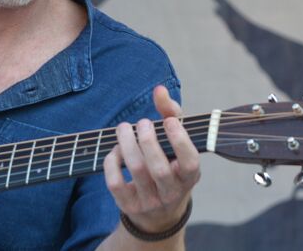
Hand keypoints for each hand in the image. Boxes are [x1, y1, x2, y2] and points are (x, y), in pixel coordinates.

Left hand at [103, 86, 200, 234]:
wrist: (158, 213)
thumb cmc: (170, 164)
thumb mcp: (176, 142)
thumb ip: (171, 113)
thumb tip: (159, 89)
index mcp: (189, 177)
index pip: (189, 162)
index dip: (180, 141)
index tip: (169, 122)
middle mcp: (172, 192)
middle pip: (159, 169)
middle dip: (148, 141)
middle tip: (143, 122)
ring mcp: (150, 201)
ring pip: (136, 171)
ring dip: (127, 144)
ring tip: (124, 127)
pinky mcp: (128, 205)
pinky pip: (115, 183)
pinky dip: (112, 161)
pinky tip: (116, 149)